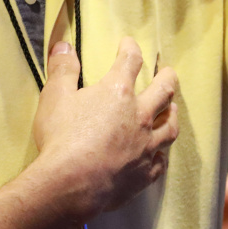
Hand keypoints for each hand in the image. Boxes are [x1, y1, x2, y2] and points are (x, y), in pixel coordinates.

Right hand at [31, 37, 179, 220]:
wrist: (71, 184)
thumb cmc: (62, 138)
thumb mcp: (55, 97)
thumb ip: (62, 70)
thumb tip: (65, 47)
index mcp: (118, 92)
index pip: (130, 61)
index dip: (130, 48)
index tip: (128, 43)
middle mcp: (139, 116)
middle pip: (164, 91)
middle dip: (168, 77)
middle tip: (169, 72)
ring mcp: (146, 146)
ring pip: (170, 126)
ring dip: (172, 115)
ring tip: (172, 109)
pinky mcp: (144, 174)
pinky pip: (160, 162)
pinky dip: (160, 156)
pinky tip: (158, 155)